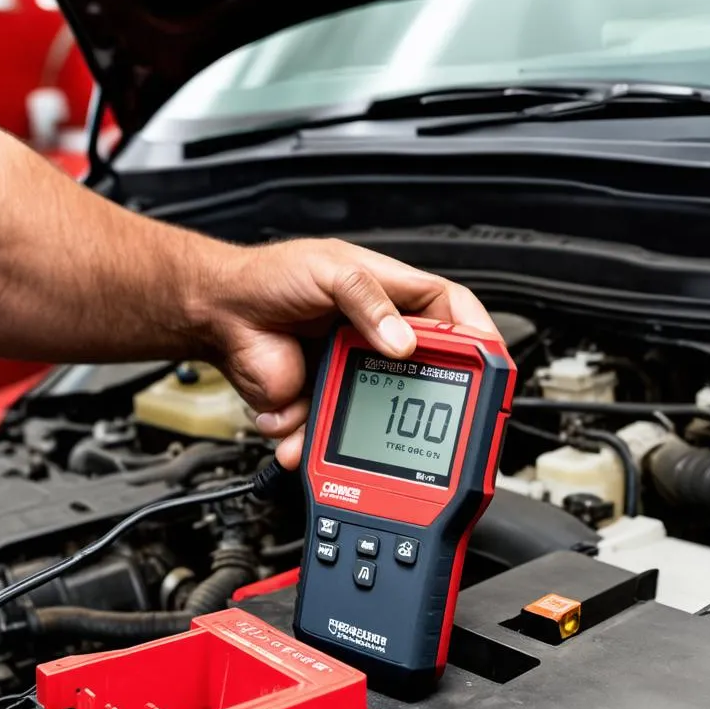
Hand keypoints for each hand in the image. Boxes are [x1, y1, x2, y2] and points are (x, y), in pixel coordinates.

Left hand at [205, 238, 497, 466]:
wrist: (218, 312)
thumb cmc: (270, 277)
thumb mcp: (330, 270)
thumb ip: (368, 300)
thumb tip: (403, 340)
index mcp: (389, 299)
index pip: (450, 316)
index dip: (476, 338)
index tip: (491, 362)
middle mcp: (374, 340)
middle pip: (422, 375)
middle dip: (422, 400)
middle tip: (421, 413)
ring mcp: (348, 375)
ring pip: (374, 415)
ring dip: (355, 427)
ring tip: (324, 420)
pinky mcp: (318, 404)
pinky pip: (328, 433)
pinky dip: (310, 438)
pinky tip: (292, 426)